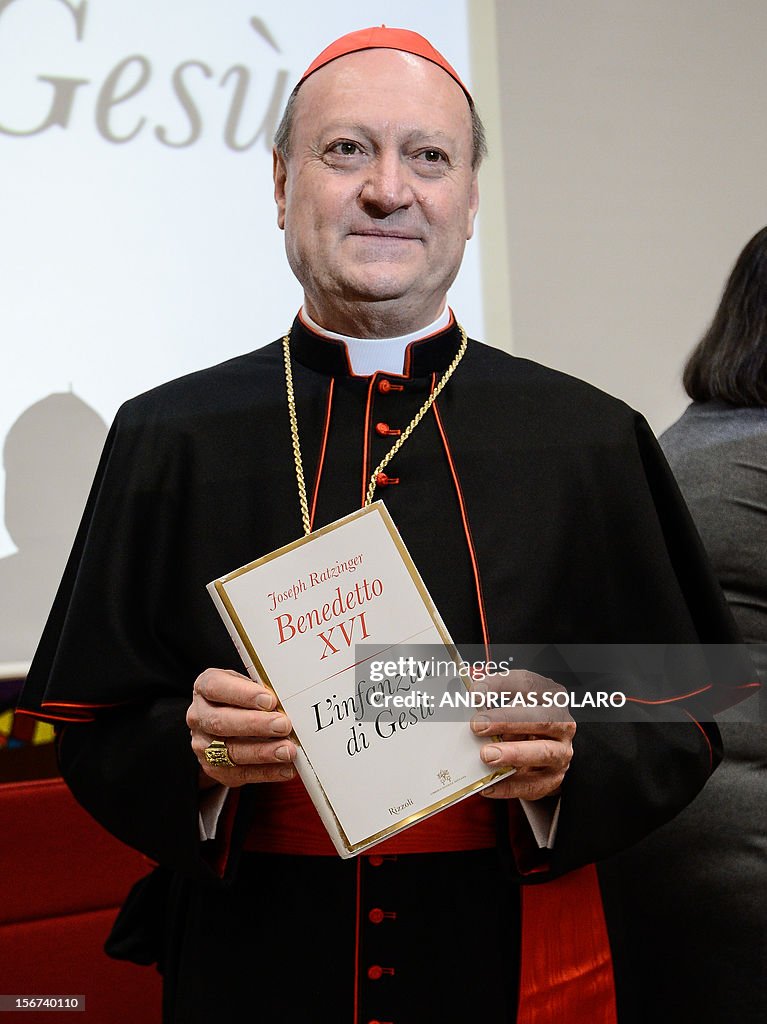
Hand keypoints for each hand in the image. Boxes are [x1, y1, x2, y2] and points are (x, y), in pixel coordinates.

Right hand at [187, 667, 296, 787]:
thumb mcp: (246, 684)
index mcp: (204, 687)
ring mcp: (203, 744)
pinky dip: (266, 772)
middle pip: (221, 722)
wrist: (224, 721)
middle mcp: (198, 716)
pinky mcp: (214, 768)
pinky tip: (285, 768)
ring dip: (263, 752)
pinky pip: (240, 773)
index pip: (217, 687)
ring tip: (287, 750)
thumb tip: (288, 700)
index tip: (269, 700)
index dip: (243, 694)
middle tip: (283, 725)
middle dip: (256, 725)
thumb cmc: (239, 698)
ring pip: (231, 751)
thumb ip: (260, 690)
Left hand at [469, 669, 574, 800]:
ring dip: (514, 753)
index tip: (475, 691)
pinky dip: (509, 786)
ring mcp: (560, 752)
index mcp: (550, 696)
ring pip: (543, 752)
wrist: (541, 754)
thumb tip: (468, 683)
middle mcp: (561, 723)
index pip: (528, 684)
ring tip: (486, 755)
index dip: (501, 685)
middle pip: (541, 718)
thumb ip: (491, 694)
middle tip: (478, 725)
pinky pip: (533, 785)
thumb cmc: (521, 722)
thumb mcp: (509, 704)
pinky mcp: (553, 779)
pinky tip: (488, 785)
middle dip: (507, 720)